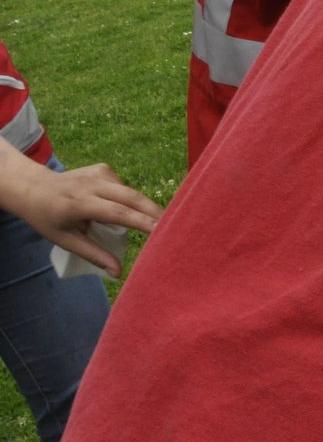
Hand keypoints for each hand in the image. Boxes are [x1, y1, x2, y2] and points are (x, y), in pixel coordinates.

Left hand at [3, 160, 161, 276]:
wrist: (33, 188)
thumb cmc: (48, 219)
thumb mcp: (65, 241)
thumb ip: (94, 254)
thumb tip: (118, 273)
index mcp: (79, 204)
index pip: (117, 213)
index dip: (141, 221)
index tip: (160, 230)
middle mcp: (91, 185)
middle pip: (131, 197)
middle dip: (153, 212)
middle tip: (171, 226)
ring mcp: (98, 173)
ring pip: (130, 192)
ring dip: (142, 207)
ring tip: (151, 221)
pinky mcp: (103, 168)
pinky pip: (123, 186)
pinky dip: (127, 198)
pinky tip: (119, 205)